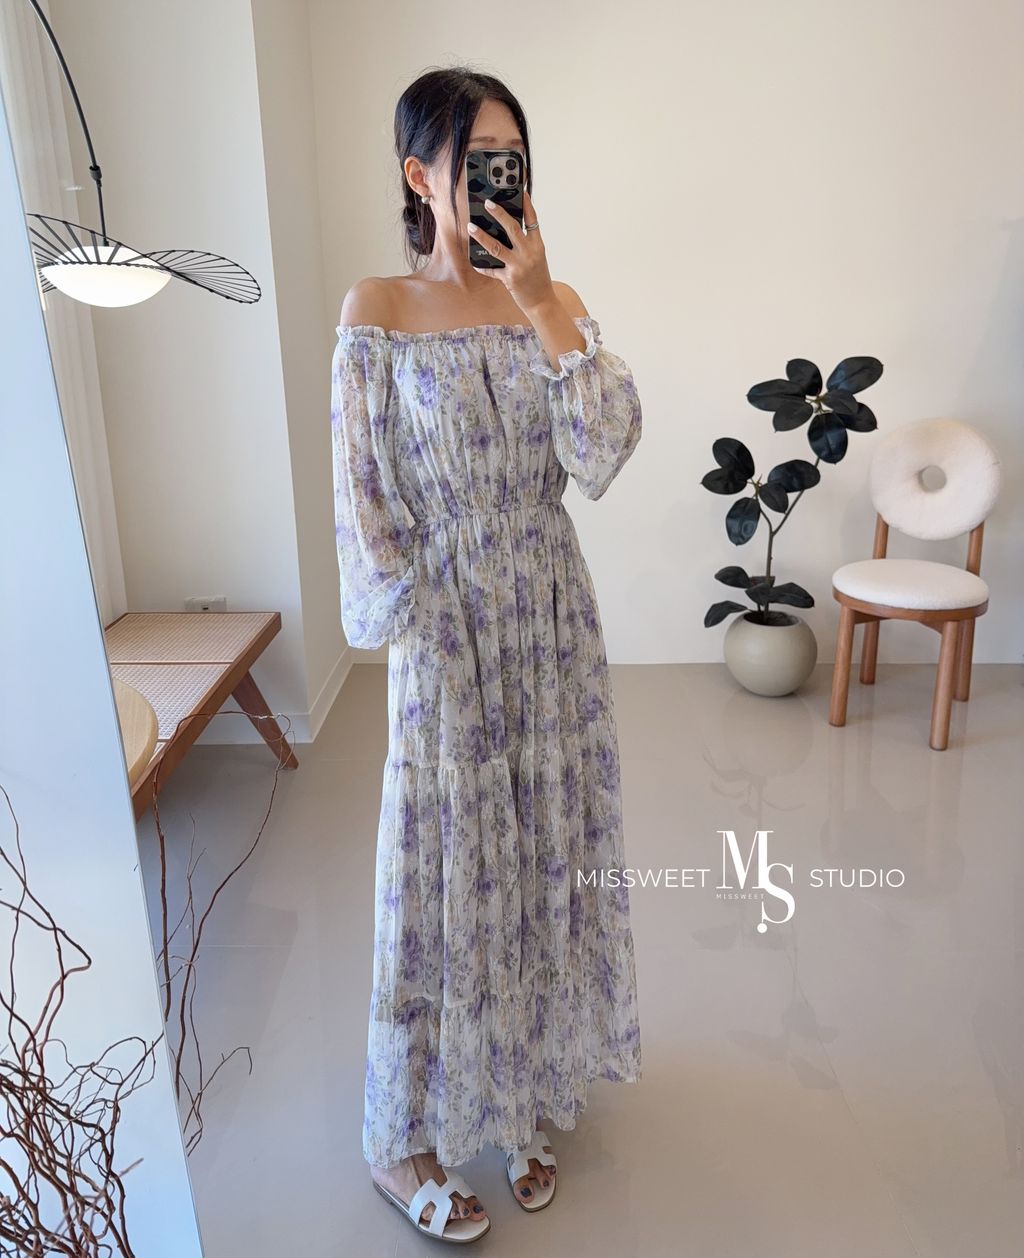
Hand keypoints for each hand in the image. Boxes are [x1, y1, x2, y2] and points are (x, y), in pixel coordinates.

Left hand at [468, 188, 554, 315]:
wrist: (542, 302)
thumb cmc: (538, 278)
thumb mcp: (537, 257)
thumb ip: (525, 244)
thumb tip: (505, 230)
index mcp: (538, 246)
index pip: (532, 220)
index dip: (526, 204)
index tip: (519, 190)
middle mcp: (529, 253)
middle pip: (512, 228)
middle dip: (499, 214)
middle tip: (487, 203)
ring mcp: (519, 266)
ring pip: (496, 247)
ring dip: (481, 236)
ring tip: (471, 227)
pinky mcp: (509, 279)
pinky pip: (492, 270)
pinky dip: (483, 266)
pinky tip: (475, 262)